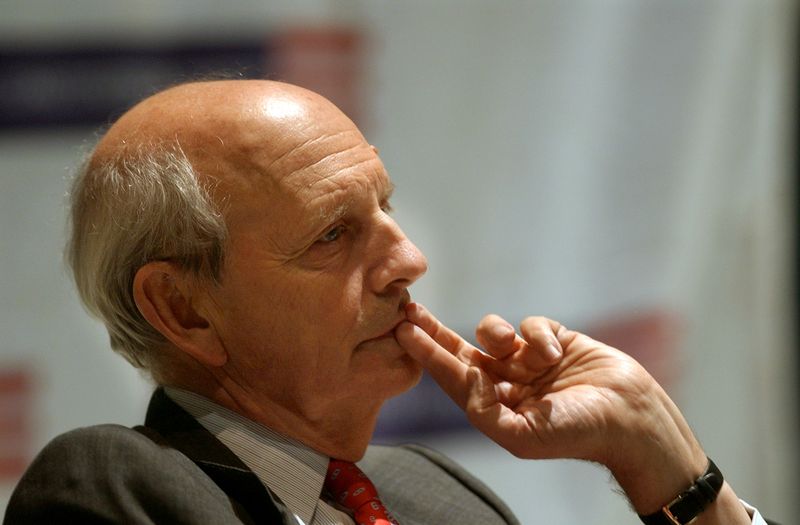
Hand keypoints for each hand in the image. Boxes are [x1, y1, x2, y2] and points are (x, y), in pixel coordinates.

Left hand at [395, 303, 749, 522]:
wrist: (631, 417)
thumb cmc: (578, 432)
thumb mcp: (523, 434)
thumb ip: (486, 411)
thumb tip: (465, 380)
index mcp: (494, 407)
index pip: (451, 376)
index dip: (426, 353)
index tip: (401, 330)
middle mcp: (506, 382)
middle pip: (460, 350)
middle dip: (435, 330)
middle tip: (408, 310)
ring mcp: (528, 361)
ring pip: (494, 332)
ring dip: (499, 334)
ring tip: (518, 350)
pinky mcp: (553, 340)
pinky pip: (532, 324)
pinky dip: (539, 335)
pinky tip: (555, 352)